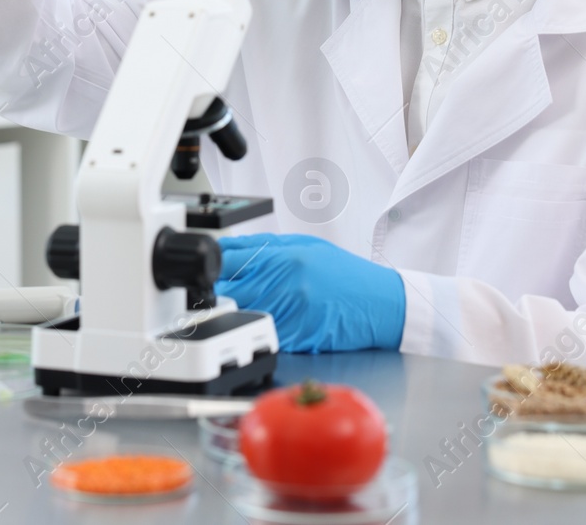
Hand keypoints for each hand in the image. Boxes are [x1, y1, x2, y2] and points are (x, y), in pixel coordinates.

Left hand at [215, 234, 405, 353]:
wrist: (381, 303)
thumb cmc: (345, 274)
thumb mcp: (304, 245)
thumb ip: (262, 247)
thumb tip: (226, 249)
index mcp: (284, 257)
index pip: (228, 260)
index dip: (210, 267)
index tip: (204, 271)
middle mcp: (284, 283)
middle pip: (228, 291)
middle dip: (217, 294)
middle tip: (213, 296)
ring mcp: (289, 313)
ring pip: (242, 316)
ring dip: (235, 315)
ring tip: (240, 310)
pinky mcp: (296, 338)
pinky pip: (263, 336)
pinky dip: (258, 332)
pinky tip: (264, 326)